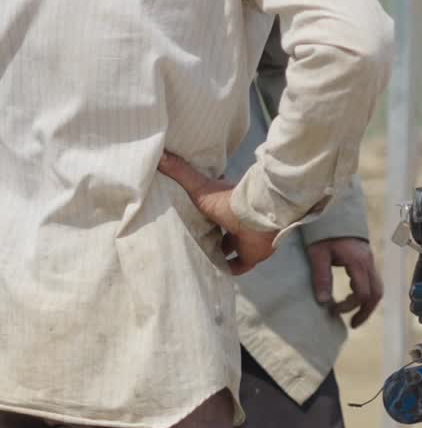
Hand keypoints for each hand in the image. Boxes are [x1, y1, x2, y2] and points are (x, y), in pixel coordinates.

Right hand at [158, 150, 276, 274]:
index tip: (184, 216)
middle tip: (187, 243)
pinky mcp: (250, 254)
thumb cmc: (227, 199)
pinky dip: (229, 270)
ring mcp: (243, 238)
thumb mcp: (198, 186)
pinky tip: (214, 274)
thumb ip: (180, 171)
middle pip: (218, 229)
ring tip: (197, 260)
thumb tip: (159, 153)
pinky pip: (239, 265)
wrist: (257, 216)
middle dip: (206, 236)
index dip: (199, 212)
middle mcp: (233, 221)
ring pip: (229, 247)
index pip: (210, 208)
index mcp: (223, 205)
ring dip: (217, 254)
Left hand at [307, 237, 382, 328]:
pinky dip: (365, 292)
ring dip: (367, 303)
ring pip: (377, 287)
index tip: (333, 310)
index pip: (362, 293)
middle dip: (366, 311)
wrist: (332, 209)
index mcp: (358, 262)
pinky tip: (353, 296)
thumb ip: (321, 277)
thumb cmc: (323, 230)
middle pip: (377, 293)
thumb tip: (323, 302)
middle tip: (352, 324)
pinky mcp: (366, 257)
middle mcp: (368, 262)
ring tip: (353, 314)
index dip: (350, 306)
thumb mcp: (318, 253)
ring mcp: (369, 259)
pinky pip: (372, 280)